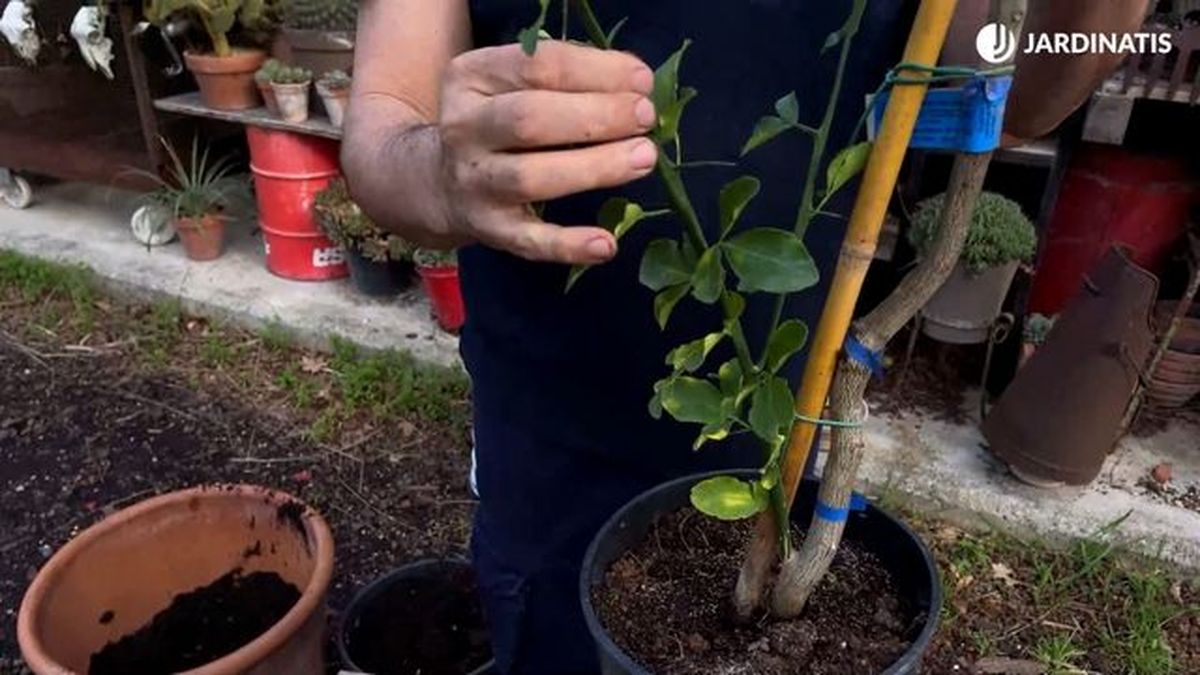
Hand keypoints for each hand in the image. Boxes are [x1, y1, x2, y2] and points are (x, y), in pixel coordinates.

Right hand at [435, 41, 657, 264]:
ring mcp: (474, 183)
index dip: (595, 71)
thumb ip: (565, 76)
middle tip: (644, 117)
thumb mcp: (511, 83)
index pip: (535, 66)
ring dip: (594, 167)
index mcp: (471, 78)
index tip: (641, 80)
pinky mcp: (490, 230)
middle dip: (596, 116)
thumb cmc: (498, 121)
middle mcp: (464, 129)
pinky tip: (606, 244)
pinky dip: (569, 245)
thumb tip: (635, 84)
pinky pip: (530, 241)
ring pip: (531, 177)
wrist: (439, 181)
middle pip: (530, 119)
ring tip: (644, 157)